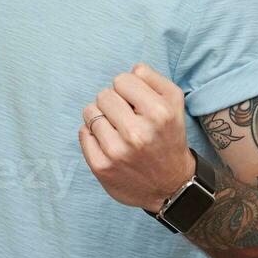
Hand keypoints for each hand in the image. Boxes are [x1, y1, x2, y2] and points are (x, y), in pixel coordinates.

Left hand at [77, 63, 194, 212]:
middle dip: (114, 102)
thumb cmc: (168, 138)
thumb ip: (153, 79)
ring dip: (102, 117)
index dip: (129, 89)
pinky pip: (83, 132)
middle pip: (104, 94)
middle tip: (127, 118)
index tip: (137, 103)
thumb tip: (131, 70)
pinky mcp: (101, 166)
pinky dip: (93, 134)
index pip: (123, 79)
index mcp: (160, 113)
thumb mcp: (175, 105)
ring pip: (90, 111)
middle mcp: (138, 133)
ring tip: (118, 130)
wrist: (171, 186)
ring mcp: (117, 152)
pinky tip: (109, 143)